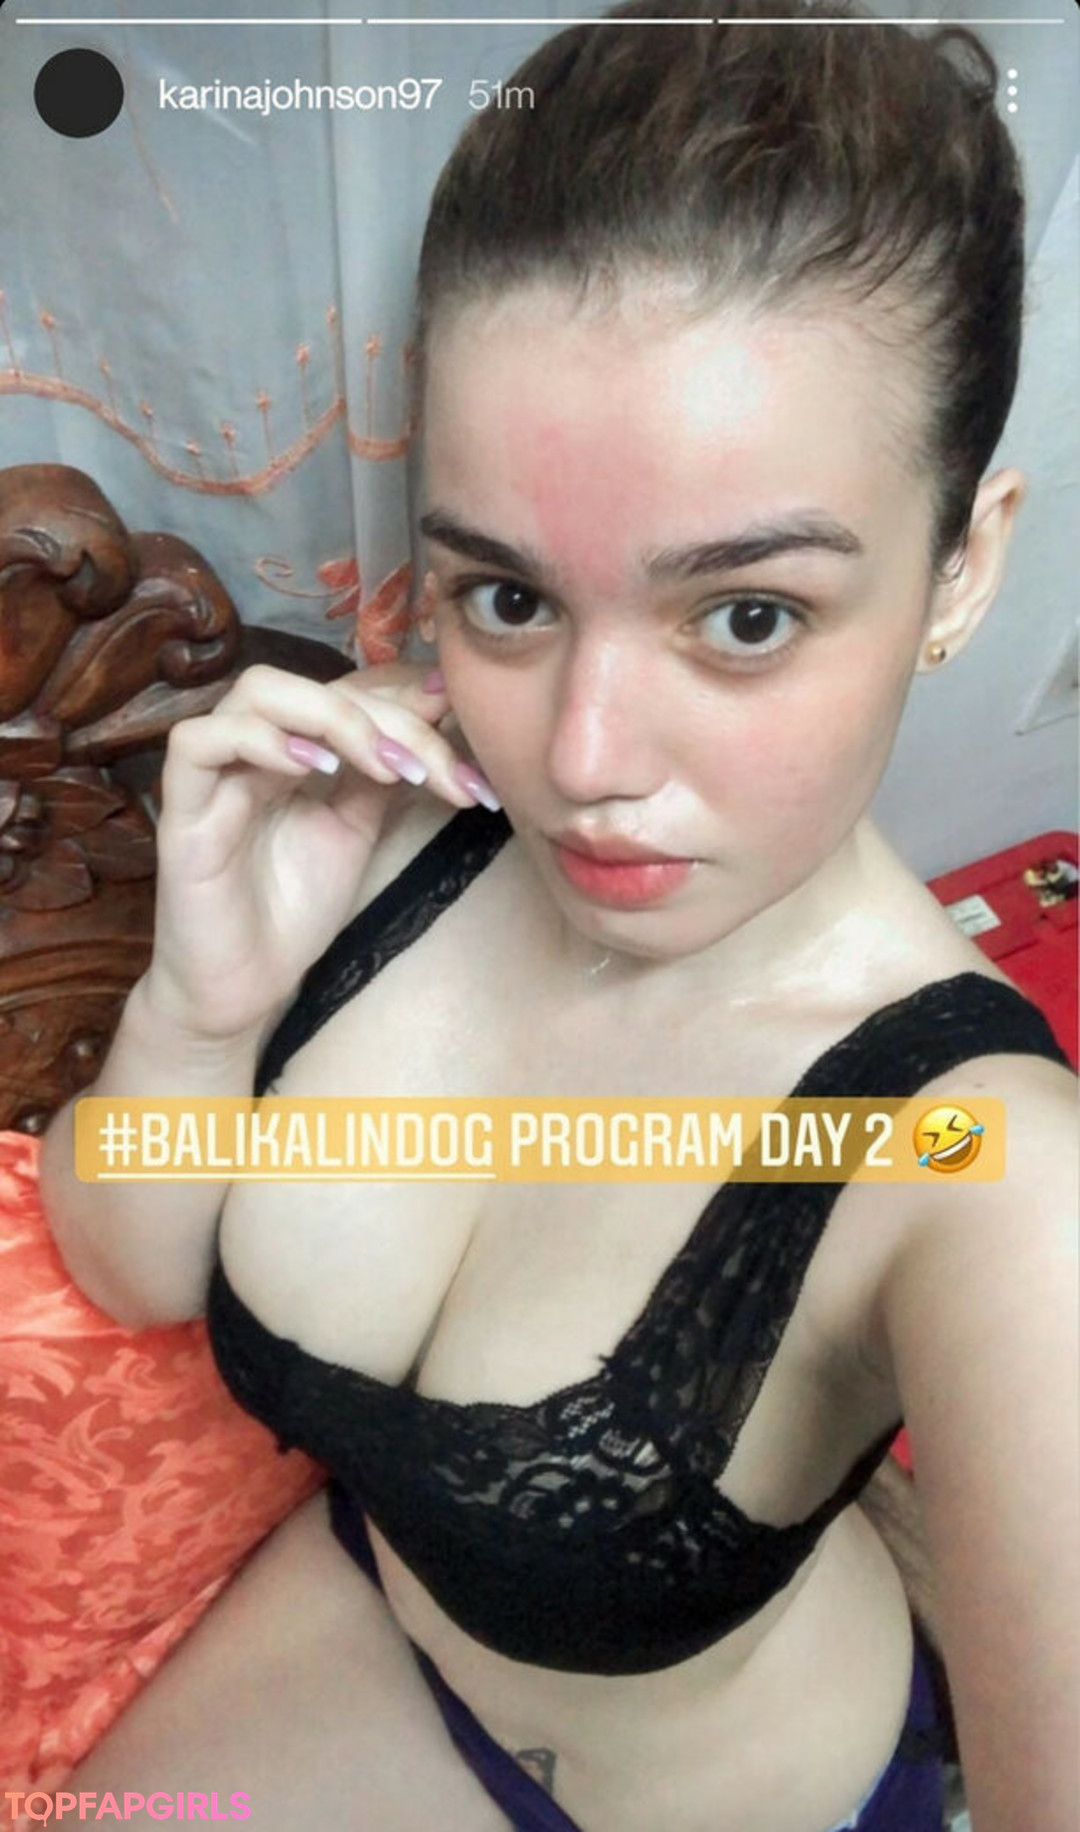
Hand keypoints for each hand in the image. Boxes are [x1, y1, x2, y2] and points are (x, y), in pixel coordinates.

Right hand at [143, 660, 493, 1041]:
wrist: (245, 987)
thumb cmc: (294, 908)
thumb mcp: (358, 829)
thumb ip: (385, 773)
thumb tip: (439, 710)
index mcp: (296, 747)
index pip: (354, 691)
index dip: (412, 707)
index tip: (468, 753)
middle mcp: (255, 746)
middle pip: (318, 686)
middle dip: (389, 719)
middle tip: (434, 771)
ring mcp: (215, 773)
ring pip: (257, 692)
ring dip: (333, 717)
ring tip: (384, 766)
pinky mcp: (181, 809)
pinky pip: (198, 743)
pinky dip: (259, 740)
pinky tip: (313, 769)